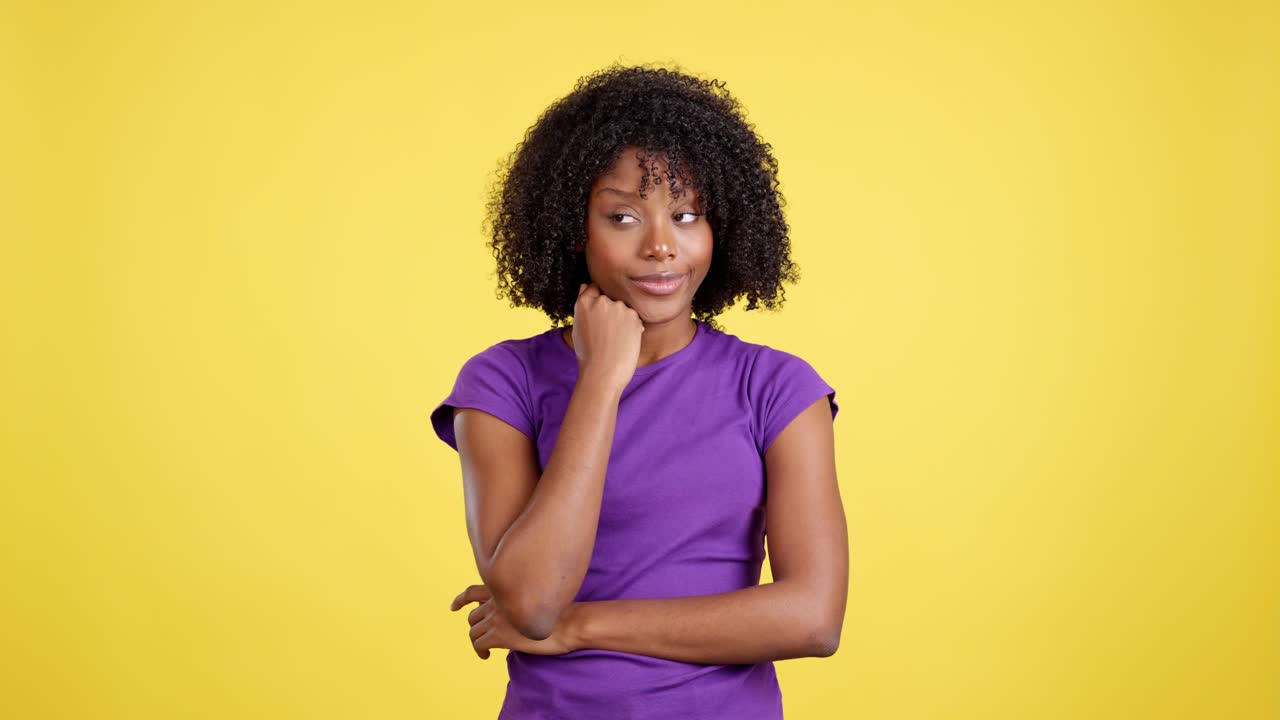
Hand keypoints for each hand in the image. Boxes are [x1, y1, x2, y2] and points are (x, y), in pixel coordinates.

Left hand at [450, 584, 579, 658]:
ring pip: (473, 631)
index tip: (454, 607)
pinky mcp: (500, 635)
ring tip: (486, 649)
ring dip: (477, 641)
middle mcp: (497, 600)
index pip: (473, 592)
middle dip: (474, 626)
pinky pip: (478, 644)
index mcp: (505, 589)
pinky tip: (487, 657)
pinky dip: (479, 651)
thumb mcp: (535, 599)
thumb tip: (511, 613)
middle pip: (472, 615)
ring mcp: (497, 617)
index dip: (461, 600)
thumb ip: (518, 601)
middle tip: (480, 637)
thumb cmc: (561, 612)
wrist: (569, 622)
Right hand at [571, 282, 643, 390]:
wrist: (603, 372)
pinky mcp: (633, 316)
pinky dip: (633, 327)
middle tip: (607, 334)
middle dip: (611, 312)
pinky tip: (624, 342)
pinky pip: (634, 317)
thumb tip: (585, 285)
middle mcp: (600, 301)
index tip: (600, 315)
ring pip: (623, 309)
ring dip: (623, 319)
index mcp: (583, 303)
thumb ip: (583, 304)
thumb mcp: (578, 327)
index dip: (597, 300)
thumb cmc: (588, 354)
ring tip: (615, 340)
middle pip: (610, 299)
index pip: (593, 288)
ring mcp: (618, 307)